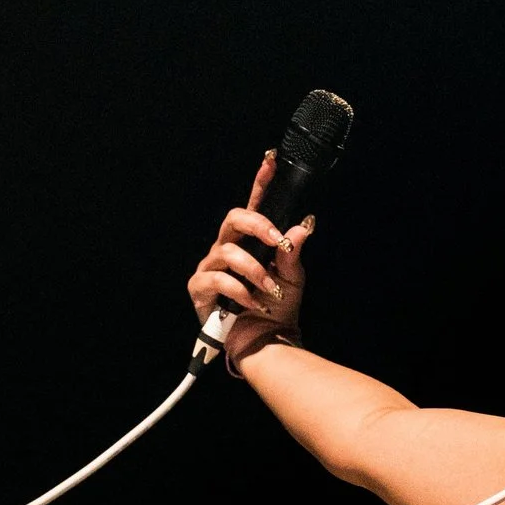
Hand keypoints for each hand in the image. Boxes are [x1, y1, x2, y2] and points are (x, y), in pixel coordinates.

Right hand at [185, 151, 314, 372]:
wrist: (265, 344)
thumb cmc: (277, 310)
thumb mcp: (292, 279)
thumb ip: (294, 252)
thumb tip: (304, 224)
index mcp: (251, 242)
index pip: (254, 206)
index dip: (260, 182)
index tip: (271, 159)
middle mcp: (228, 248)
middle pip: (233, 218)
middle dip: (257, 225)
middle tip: (277, 241)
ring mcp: (212, 266)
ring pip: (229, 252)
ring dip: (255, 271)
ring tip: (270, 291)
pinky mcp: (200, 288)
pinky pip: (219, 280)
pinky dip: (241, 292)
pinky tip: (254, 305)